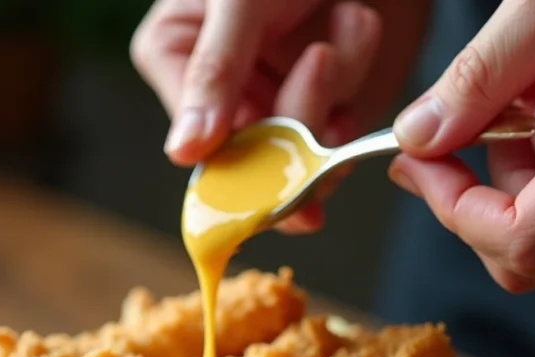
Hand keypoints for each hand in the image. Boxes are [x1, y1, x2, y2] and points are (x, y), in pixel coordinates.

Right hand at [131, 0, 428, 231]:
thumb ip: (214, 70)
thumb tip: (183, 150)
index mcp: (177, 59)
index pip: (201, 140)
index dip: (242, 160)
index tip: (279, 157)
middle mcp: (222, 90)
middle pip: (256, 154)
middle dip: (300, 111)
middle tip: (321, 57)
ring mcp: (272, 96)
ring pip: (302, 146)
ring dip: (339, 83)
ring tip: (350, 18)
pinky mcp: (321, 99)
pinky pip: (339, 129)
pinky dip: (357, 79)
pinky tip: (357, 27)